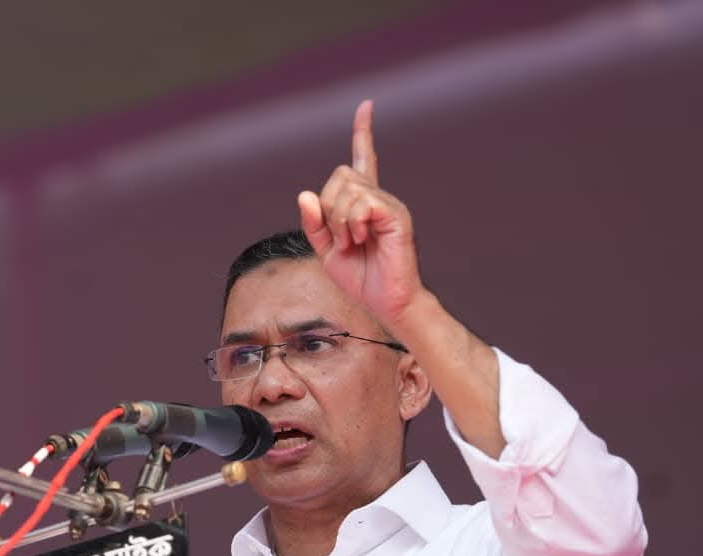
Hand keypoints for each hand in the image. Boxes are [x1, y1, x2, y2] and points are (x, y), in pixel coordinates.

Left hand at [298, 100, 424, 326]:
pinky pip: (363, 203)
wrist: (386, 303)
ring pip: (348, 189)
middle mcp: (379, 198)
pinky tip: (361, 239)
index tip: (366, 106)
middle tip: (342, 238)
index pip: (363, 160)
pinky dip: (353, 223)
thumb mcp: (326, 250)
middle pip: (340, 174)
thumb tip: (305, 194)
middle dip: (328, 208)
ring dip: (339, 221)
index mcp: (363, 204)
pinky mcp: (397, 215)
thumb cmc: (361, 278)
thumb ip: (314, 223)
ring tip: (353, 243)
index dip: (363, 133)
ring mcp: (389, 204)